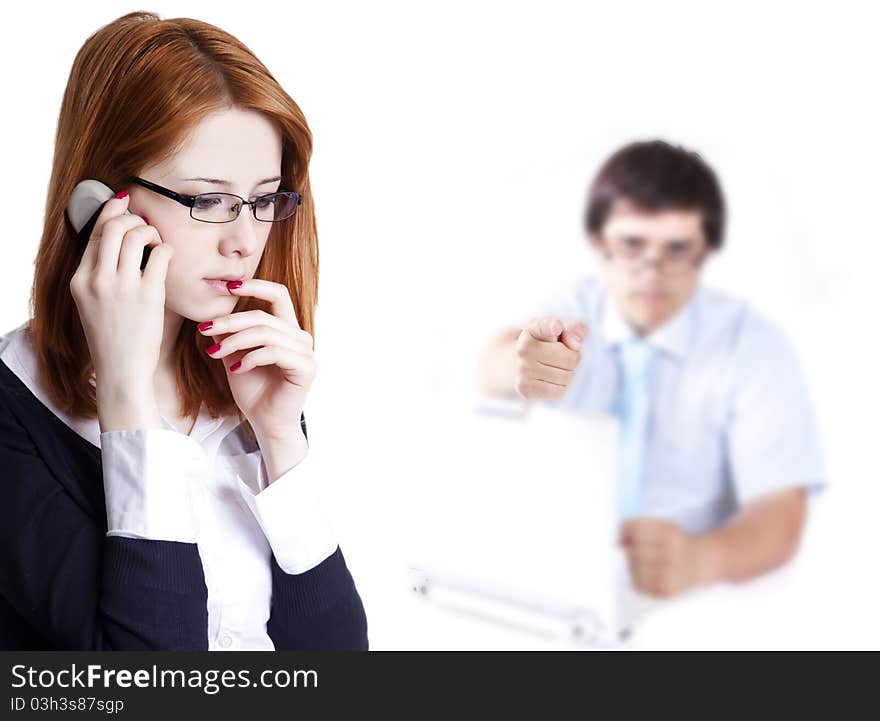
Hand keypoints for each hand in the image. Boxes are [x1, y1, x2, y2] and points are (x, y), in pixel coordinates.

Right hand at [69, 191, 171, 390]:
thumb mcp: (93, 304)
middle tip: (146, 227)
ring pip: (137, 234)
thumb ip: (101, 275)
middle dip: (134, 219)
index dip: (112, 212)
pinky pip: (161, 254)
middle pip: (115, 225)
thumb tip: (119, 242)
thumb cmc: (113, 338)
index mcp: (80, 280)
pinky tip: (168, 258)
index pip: (95, 233)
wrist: (121, 370)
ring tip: (158, 245)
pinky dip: (167, 250)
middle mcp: (97, 279)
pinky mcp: (148, 294)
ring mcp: (122, 286)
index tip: (124, 204)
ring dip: (152, 232)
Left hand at [198, 279, 314, 441]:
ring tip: (214, 354)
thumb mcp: (236, 355)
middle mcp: (300, 337)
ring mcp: (306, 352)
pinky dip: (250, 357)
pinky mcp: (305, 368)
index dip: (254, 285)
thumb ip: (230, 334)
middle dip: (230, 321)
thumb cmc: (254, 390)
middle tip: (204, 329)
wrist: (267, 423)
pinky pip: (273, 352)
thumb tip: (210, 311)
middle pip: (263, 315)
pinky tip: (236, 369)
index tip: (225, 286)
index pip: (278, 294)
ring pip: (266, 333)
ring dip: (235, 341)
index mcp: (288, 329)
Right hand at [513, 316, 587, 399]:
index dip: (551, 326)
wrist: (517, 363)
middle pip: (570, 359)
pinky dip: (560, 387)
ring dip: (568, 374)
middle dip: (574, 358)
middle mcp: (523, 350)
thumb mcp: (558, 329)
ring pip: (567, 377)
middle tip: (563, 355)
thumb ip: (574, 328)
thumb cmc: (545, 343)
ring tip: (556, 367)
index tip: (557, 327)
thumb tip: (576, 342)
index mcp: (531, 330)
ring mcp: (522, 371)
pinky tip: (550, 379)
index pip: (544, 327)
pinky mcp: (525, 389)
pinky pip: (559, 391)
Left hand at [619, 518, 718, 597]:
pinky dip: (638, 579)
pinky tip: (648, 574)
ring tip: (646, 562)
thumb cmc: (676, 542)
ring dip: (633, 565)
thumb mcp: (661, 525)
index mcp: (670, 532)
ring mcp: (671, 573)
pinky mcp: (667, 591)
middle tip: (640, 551)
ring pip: (633, 569)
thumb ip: (635, 526)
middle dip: (631, 551)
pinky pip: (639, 585)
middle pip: (633, 552)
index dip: (625, 532)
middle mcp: (672, 552)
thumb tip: (615, 543)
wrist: (703, 562)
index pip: (635, 531)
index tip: (628, 535)